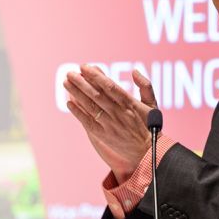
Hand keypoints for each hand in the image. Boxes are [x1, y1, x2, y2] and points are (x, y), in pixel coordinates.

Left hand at [64, 65, 157, 181]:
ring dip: (76, 94)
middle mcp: (118, 113)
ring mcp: (110, 125)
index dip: (96, 76)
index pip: (109, 86)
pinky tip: (69, 103)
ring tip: (66, 83)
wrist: (147, 152)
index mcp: (129, 103)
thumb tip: (135, 71)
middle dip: (81, 82)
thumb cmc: (149, 125)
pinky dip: (78, 112)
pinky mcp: (103, 136)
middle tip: (70, 73)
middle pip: (96, 95)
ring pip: (90, 107)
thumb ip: (145, 85)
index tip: (85, 67)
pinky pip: (88, 122)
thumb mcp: (152, 104)